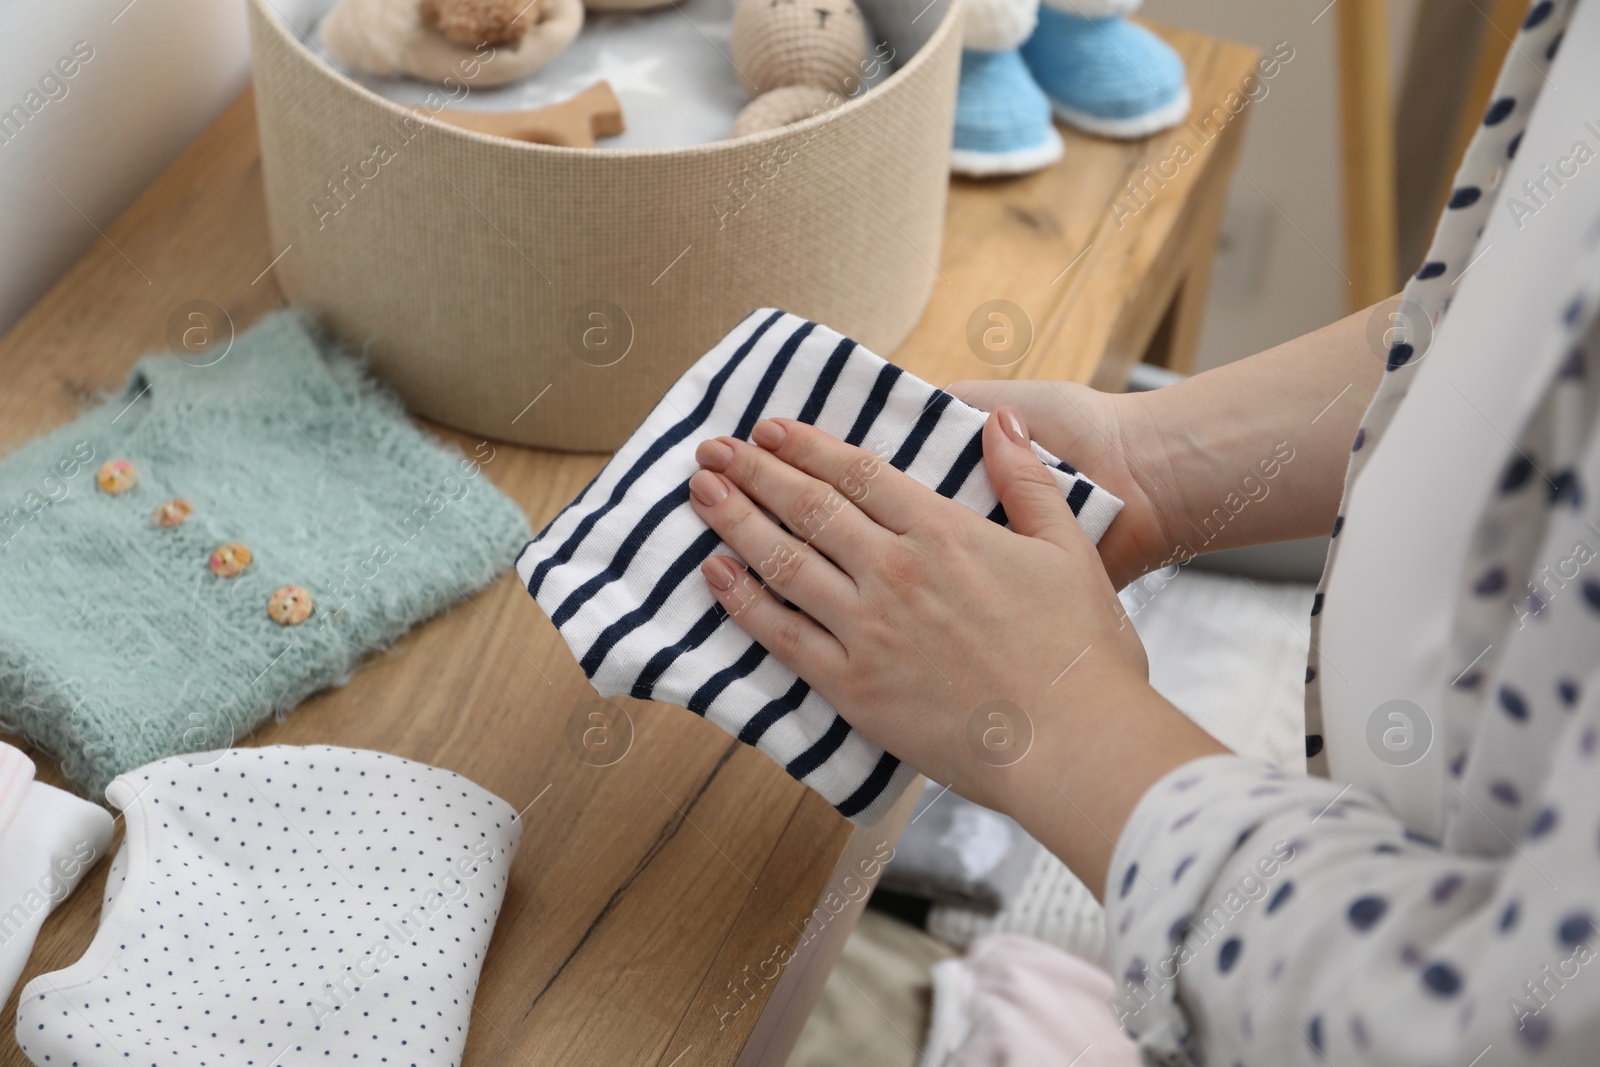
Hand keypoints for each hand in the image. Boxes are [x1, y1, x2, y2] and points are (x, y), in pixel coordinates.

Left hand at [686, 408, 1164, 819]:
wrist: (1073, 744)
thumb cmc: (1081, 654)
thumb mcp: (1068, 550)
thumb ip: (1028, 481)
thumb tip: (1000, 423)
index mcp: (944, 533)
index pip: (859, 473)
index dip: (808, 446)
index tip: (770, 428)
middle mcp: (894, 572)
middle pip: (809, 507)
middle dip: (755, 472)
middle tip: (713, 450)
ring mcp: (867, 630)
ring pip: (784, 561)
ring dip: (736, 522)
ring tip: (700, 494)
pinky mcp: (853, 688)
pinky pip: (783, 636)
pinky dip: (744, 601)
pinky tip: (716, 574)